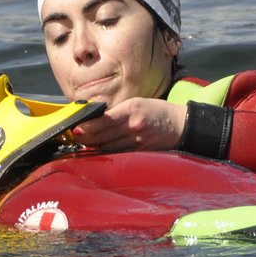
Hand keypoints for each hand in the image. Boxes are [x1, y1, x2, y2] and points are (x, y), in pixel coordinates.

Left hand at [69, 97, 187, 151]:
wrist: (179, 125)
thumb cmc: (156, 111)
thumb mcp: (136, 103)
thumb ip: (116, 111)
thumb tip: (94, 118)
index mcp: (131, 110)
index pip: (104, 120)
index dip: (88, 126)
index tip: (76, 127)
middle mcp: (133, 126)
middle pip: (103, 135)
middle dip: (87, 137)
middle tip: (75, 136)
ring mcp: (136, 141)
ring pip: (108, 147)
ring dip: (94, 146)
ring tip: (83, 143)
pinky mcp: (139, 151)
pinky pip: (118, 153)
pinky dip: (106, 152)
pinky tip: (98, 150)